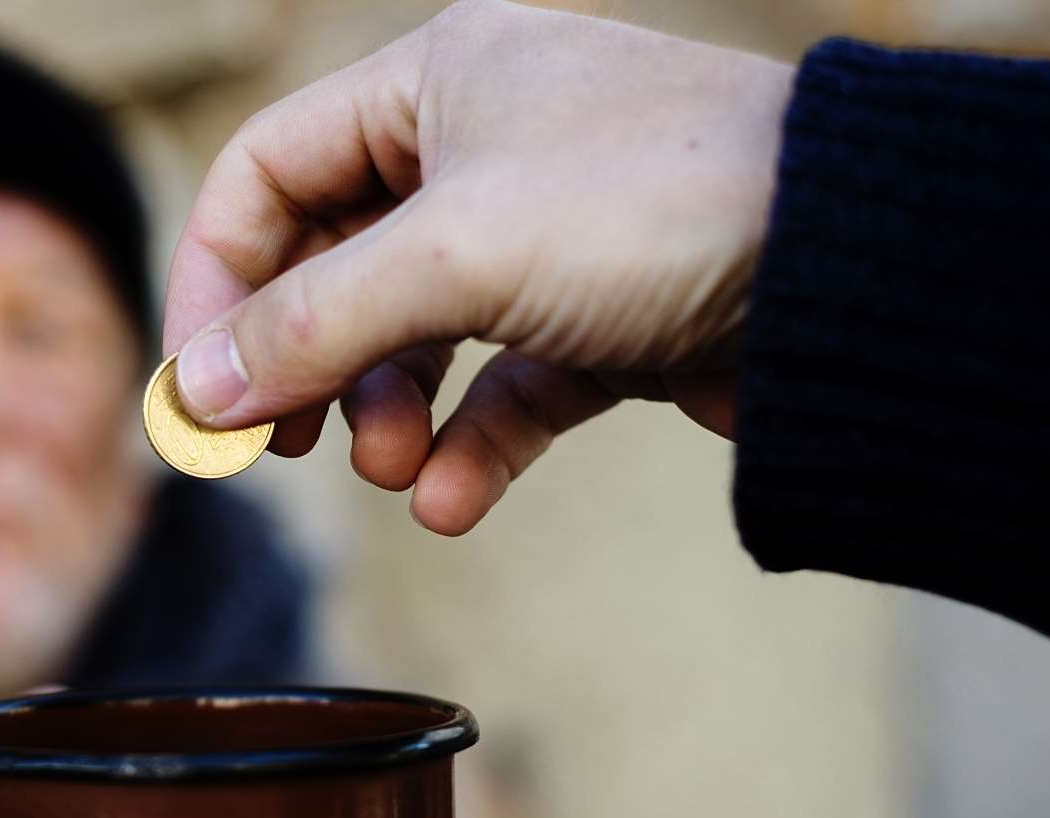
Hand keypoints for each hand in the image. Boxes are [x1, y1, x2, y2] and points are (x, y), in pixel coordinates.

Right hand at [164, 0, 793, 533]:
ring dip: (384, 413)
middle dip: (302, 364)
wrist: (857, 269)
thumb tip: (193, 395)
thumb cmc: (658, 206)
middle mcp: (484, 148)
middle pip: (335, 264)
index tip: (196, 390)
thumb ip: (310, 325)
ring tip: (387, 469)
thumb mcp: (453, 254)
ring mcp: (547, 238)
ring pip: (417, 335)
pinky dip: (470, 447)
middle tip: (273, 451)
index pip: (269, 175)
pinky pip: (505, 388)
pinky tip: (449, 502)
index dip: (216, 282)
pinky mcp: (604, 320)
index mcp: (437, 82)